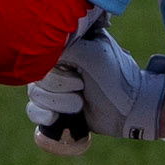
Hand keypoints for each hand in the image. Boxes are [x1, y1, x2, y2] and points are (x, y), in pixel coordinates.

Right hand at [27, 27, 164, 146]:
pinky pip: (33, 110)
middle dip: (59, 87)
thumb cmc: (116, 79)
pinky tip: (55, 117)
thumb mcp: (92, 55)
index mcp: (69, 47)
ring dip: (58, 102)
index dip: (56, 67)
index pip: (42, 53)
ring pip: (35, 93)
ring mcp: (57, 87)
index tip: (77, 72)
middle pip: (37, 75)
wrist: (131, 110)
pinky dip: (42, 114)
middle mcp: (60, 65)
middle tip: (82, 87)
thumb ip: (65, 47)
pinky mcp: (57, 108)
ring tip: (79, 104)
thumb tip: (42, 51)